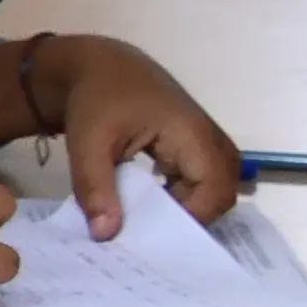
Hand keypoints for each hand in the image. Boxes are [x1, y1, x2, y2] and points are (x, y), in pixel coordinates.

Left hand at [20, 33, 246, 227]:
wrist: (99, 66)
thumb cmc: (96, 98)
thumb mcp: (87, 142)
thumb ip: (95, 186)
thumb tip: (105, 235)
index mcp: (194, 136)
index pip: (213, 195)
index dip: (187, 222)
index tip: (149, 239)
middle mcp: (213, 142)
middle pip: (218, 197)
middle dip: (185, 220)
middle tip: (146, 238)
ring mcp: (210, 145)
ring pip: (212, 192)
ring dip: (181, 210)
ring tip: (145, 227)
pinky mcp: (199, 150)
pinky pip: (202, 183)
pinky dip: (179, 198)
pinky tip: (148, 209)